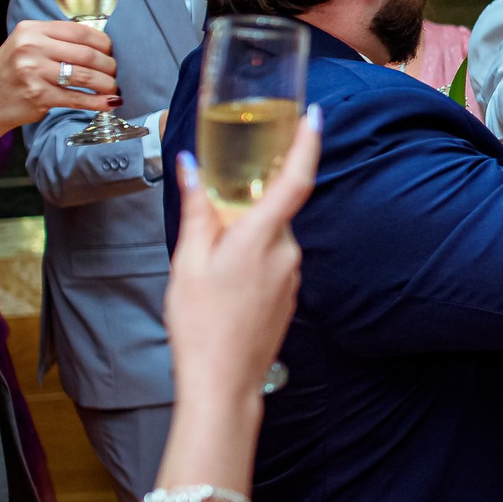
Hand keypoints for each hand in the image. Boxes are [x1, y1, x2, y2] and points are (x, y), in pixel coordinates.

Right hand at [0, 19, 118, 132]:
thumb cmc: (10, 74)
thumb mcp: (25, 46)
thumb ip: (54, 40)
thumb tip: (96, 42)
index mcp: (30, 30)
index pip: (79, 31)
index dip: (103, 42)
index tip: (110, 51)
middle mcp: (31, 47)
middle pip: (87, 53)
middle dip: (108, 65)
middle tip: (114, 72)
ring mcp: (34, 72)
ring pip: (85, 76)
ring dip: (106, 83)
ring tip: (113, 88)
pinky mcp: (38, 96)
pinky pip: (77, 98)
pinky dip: (98, 102)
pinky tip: (109, 103)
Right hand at [165, 109, 316, 406]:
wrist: (223, 383)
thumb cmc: (202, 326)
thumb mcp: (187, 261)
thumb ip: (197, 211)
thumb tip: (191, 168)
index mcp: (262, 237)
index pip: (296, 179)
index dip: (308, 145)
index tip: (315, 118)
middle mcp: (287, 253)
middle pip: (273, 209)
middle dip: (244, 207)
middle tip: (210, 227)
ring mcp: (292, 276)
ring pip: (270, 237)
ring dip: (244, 239)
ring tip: (208, 269)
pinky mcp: (289, 295)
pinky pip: (272, 261)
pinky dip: (250, 260)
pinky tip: (224, 285)